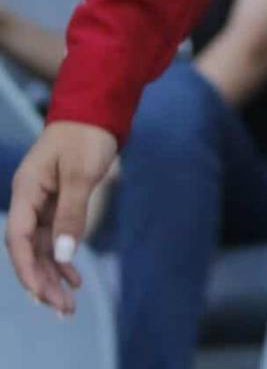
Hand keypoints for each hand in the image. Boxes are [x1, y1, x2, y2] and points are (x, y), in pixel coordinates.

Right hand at [5, 122, 118, 313]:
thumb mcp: (81, 172)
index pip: (19, 239)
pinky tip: (75, 278)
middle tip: (63, 309)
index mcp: (26, 190)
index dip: (27, 269)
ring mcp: (42, 203)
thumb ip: (72, 213)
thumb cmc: (86, 134)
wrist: (96, 108)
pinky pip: (55, 238)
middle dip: (42, 281)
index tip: (41, 293)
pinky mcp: (57, 203)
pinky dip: (63, 259)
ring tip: (69, 304)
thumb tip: (63, 256)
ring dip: (53, 276)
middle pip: (29, 250)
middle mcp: (29, 200)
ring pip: (42, 248)